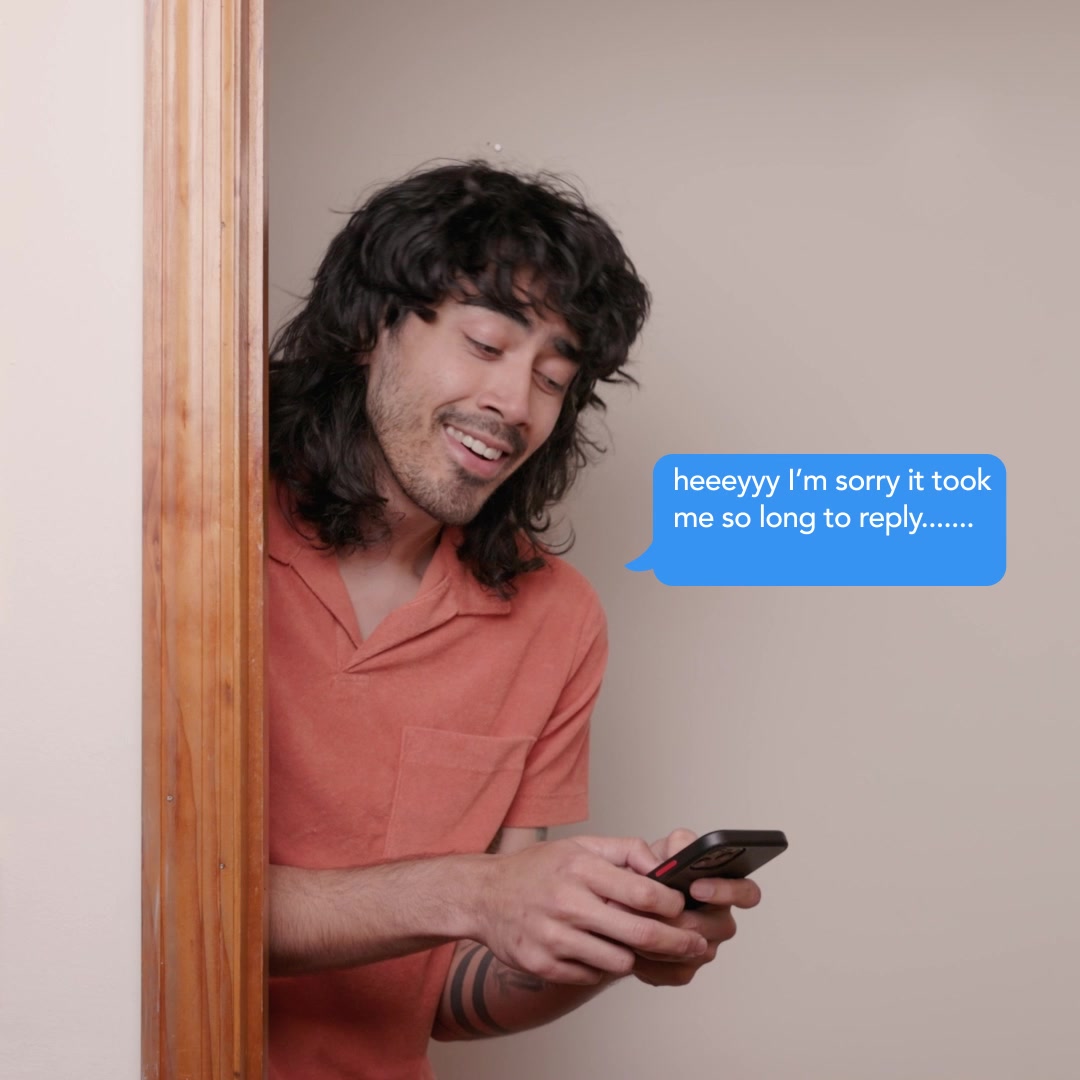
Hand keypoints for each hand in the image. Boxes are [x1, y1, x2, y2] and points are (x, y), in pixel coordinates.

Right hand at [474, 835, 708, 985]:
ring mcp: (554, 937)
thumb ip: (624, 851)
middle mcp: (567, 903)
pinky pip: (591, 976)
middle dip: (677, 941)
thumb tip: (663, 866)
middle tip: (694, 943)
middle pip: (640, 933)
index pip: (643, 892)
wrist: (484, 896)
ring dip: (634, 956)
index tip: (681, 907)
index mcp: (580, 868)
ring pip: (619, 961)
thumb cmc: (538, 869)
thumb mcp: (579, 845)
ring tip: (634, 944)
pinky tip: (597, 951)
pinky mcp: (543, 965)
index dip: (672, 904)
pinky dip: (600, 967)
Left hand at [631, 828, 761, 987]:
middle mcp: (719, 919)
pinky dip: (653, 960)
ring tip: (637, 924)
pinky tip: (634, 947)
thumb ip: (680, 843)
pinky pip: (675, 971)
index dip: (727, 891)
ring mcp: (705, 947)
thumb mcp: (666, 849)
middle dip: (686, 919)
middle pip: (721, 927)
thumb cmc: (656, 871)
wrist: (627, 899)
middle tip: (660, 911)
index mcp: (724, 888)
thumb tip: (682, 851)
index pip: (747, 893)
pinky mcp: (686, 969)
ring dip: (665, 938)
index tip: (696, 887)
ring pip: (694, 951)